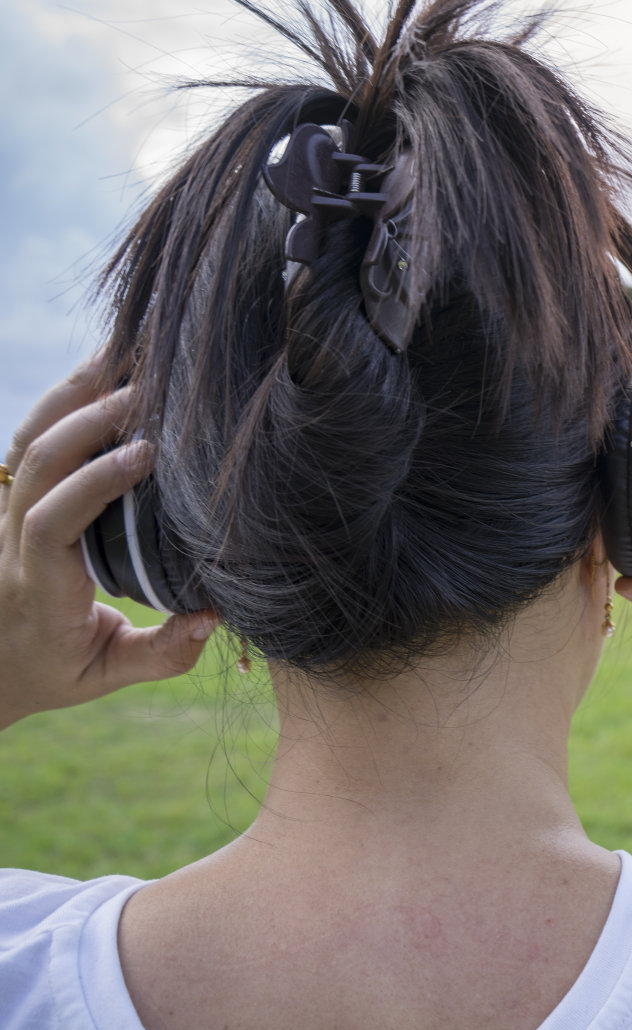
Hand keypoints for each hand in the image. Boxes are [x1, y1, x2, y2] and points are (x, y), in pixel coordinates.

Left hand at [0, 352, 217, 729]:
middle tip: (151, 392)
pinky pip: (28, 437)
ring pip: (24, 440)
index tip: (145, 456)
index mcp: (36, 589)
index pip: (49, 524)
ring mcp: (1, 511)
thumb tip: (212, 618)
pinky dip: (64, 398)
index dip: (92, 484)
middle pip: (33, 465)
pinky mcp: (9, 494)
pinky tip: (103, 369)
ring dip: (73, 393)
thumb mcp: (106, 676)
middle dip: (89, 421)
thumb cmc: (54, 669)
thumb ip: (162, 655)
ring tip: (124, 353)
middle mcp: (6, 542)